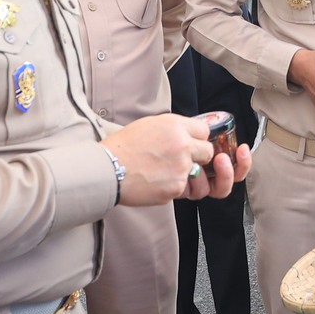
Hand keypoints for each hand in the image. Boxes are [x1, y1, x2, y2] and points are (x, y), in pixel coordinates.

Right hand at [102, 115, 242, 206]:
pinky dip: (173, 188)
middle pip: (208, 151)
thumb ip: (173, 129)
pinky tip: (156, 182)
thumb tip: (187, 135)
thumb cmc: (122, 147)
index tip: (191, 143)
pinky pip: (184, 188)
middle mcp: (183, 144)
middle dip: (199, 157)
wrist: (106, 169)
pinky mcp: (175, 188)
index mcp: (176, 125)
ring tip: (167, 173)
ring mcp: (181, 168)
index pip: (204, 130)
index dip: (197, 138)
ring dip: (190, 175)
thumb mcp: (149, 125)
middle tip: (181, 160)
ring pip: (199, 173)